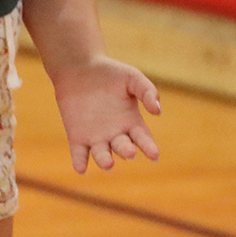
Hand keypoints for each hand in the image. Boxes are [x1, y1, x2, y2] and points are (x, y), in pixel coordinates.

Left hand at [49, 56, 162, 173]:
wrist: (80, 68)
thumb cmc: (110, 72)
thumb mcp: (132, 77)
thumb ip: (147, 91)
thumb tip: (158, 111)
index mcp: (132, 122)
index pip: (143, 139)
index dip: (149, 148)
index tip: (154, 156)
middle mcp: (116, 134)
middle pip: (123, 148)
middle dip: (126, 151)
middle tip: (130, 153)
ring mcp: (96, 138)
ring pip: (102, 155)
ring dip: (104, 161)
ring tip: (108, 163)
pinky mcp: (77, 138)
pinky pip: (79, 154)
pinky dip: (80, 162)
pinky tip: (80, 168)